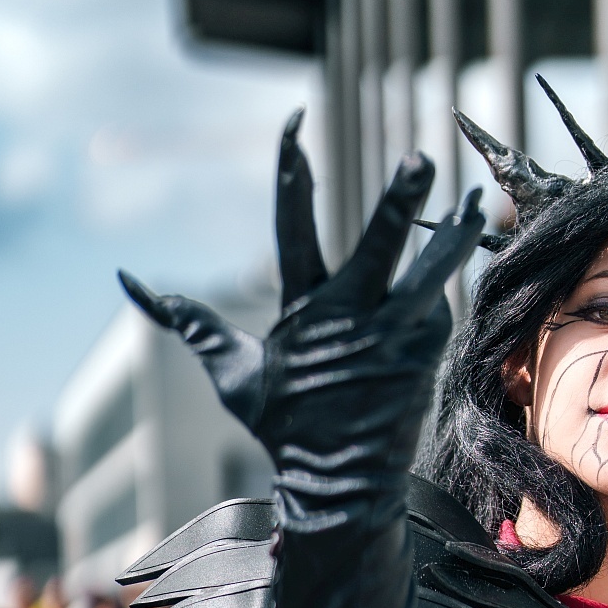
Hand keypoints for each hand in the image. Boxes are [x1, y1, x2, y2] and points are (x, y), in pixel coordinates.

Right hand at [119, 114, 482, 534]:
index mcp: (303, 310)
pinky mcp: (425, 356)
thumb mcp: (232, 371)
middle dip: (402, 201)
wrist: (339, 486)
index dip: (292, 169)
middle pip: (380, 244)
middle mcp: (351, 317)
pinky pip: (439, 308)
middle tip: (422, 160)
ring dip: (454, 236)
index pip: (292, 224)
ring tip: (477, 201)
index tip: (295, 120)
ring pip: (431, 273)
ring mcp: (393, 337)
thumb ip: (189, 321)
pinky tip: (464, 258)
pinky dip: (446, 286)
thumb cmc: (283, 426)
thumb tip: (129, 284)